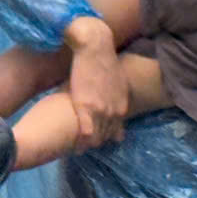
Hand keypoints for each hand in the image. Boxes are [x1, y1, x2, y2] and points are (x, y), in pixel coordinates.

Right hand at [62, 16, 129, 147]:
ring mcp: (100, 110)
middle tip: (84, 147)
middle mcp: (114, 111)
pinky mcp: (85, 107)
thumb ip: (116, 95)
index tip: (97, 140)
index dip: (106, 137)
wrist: (95, 48)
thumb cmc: (104, 60)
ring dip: (87, 145)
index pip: (116, 131)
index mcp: (122, 106)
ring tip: (78, 150)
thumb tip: (110, 101)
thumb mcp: (118, 81)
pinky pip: (85, 132)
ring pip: (96, 137)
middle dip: (96, 143)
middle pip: (105, 136)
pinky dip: (80, 141)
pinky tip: (75, 147)